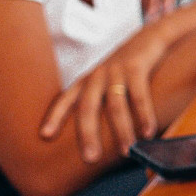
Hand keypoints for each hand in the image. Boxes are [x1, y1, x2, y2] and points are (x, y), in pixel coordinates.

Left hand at [40, 24, 172, 160]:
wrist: (151, 37)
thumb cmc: (128, 66)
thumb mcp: (107, 80)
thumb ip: (99, 101)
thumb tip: (98, 136)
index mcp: (86, 81)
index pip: (65, 100)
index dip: (54, 117)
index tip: (44, 136)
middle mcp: (97, 76)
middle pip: (87, 108)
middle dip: (87, 134)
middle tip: (90, 158)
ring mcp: (116, 71)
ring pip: (114, 105)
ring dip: (121, 131)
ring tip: (126, 152)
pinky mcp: (136, 67)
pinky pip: (139, 96)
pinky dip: (144, 116)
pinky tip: (147, 133)